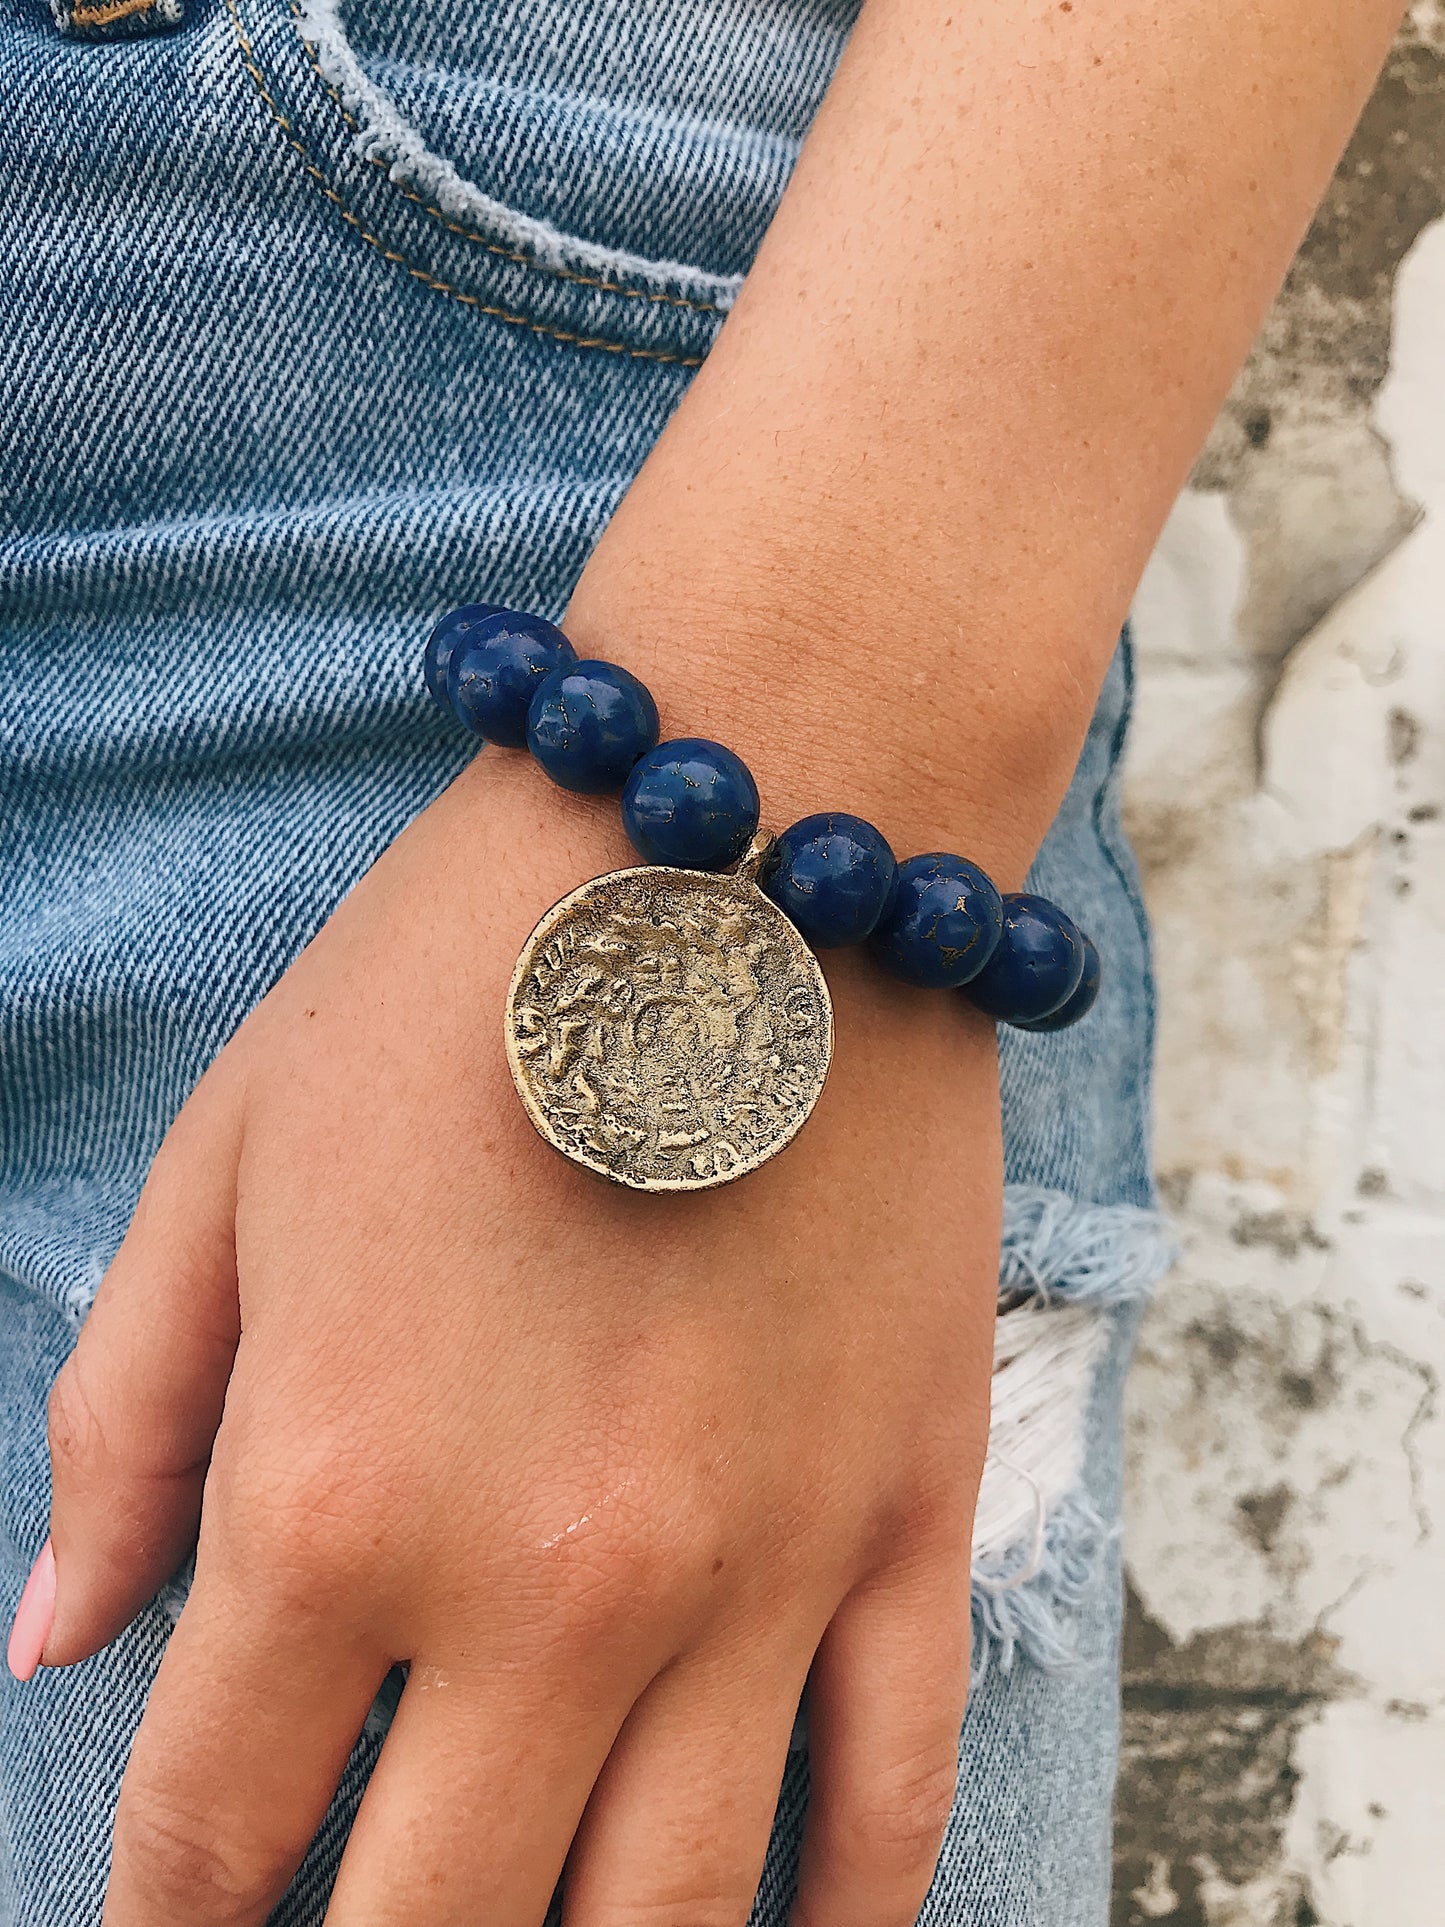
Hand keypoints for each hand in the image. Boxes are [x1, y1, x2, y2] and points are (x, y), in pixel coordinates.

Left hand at [40, 746, 1000, 1926]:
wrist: (742, 840)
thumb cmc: (463, 982)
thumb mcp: (228, 1158)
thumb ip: (125, 1417)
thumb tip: (55, 1639)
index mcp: (336, 1494)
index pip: (211, 1825)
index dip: (170, 1916)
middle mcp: (547, 1582)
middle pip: (431, 1926)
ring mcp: (756, 1564)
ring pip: (664, 1914)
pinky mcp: (906, 1507)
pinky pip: (892, 1789)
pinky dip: (840, 1919)